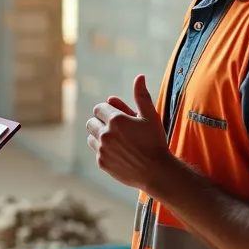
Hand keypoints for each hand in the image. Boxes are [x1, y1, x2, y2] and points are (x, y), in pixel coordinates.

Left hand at [86, 74, 174, 191]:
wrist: (157, 171)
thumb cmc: (155, 141)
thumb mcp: (151, 116)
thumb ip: (141, 96)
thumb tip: (140, 77)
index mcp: (116, 120)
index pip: (99, 108)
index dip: (107, 111)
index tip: (117, 116)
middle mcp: (105, 134)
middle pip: (91, 122)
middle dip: (101, 122)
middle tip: (116, 128)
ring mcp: (102, 150)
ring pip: (91, 137)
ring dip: (99, 136)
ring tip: (117, 140)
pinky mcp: (101, 163)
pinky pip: (96, 152)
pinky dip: (103, 151)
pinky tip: (119, 153)